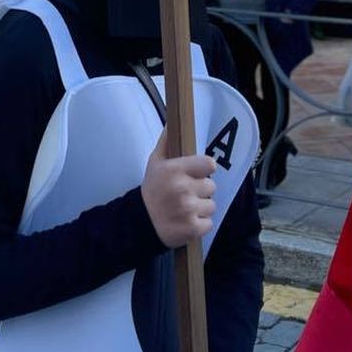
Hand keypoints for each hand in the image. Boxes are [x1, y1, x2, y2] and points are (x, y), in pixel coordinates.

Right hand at [141, 133, 216, 248]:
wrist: (139, 222)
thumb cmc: (151, 190)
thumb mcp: (154, 163)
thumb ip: (166, 142)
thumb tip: (172, 123)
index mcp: (175, 170)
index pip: (209, 164)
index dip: (204, 169)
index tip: (197, 173)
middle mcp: (182, 188)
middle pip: (211, 186)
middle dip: (201, 190)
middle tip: (186, 194)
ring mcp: (188, 210)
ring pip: (211, 205)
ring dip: (201, 208)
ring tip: (186, 208)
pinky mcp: (192, 228)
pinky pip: (209, 223)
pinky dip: (200, 224)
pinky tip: (186, 221)